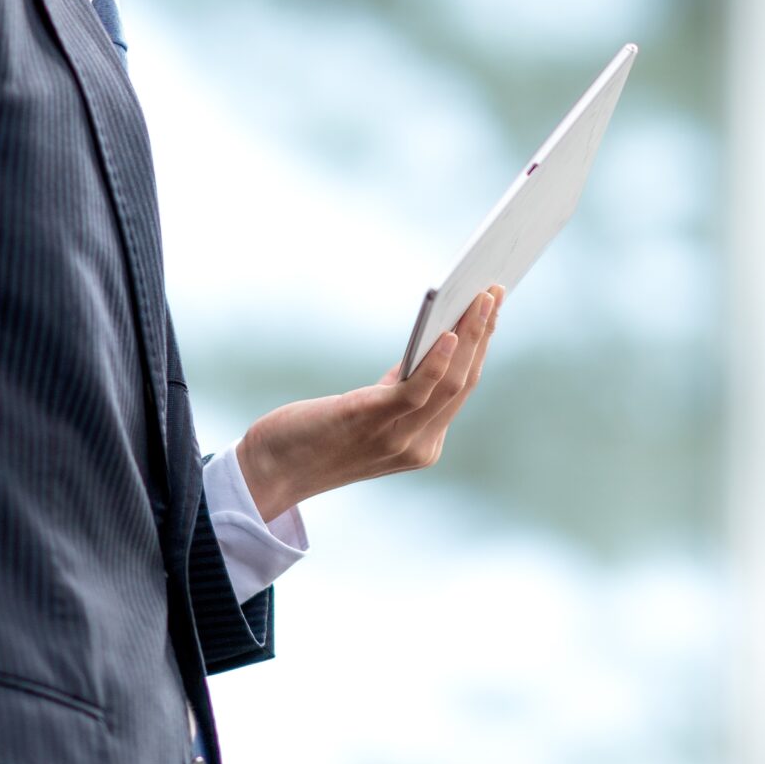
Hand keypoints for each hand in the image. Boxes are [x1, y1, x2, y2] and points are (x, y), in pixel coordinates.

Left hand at [232, 285, 502, 522]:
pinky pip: (418, 392)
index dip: (480, 347)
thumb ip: (398, 388)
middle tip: (493, 291)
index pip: (462, 389)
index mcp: (423, 445)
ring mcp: (399, 439)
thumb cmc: (314, 435)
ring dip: (470, 336)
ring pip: (450, 384)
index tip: (491, 309)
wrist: (271, 471)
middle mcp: (418, 446)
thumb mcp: (368, 412)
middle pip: (464, 382)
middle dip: (483, 333)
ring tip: (480, 298)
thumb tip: (430, 344)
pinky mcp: (372, 423)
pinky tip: (447, 333)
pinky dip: (437, 363)